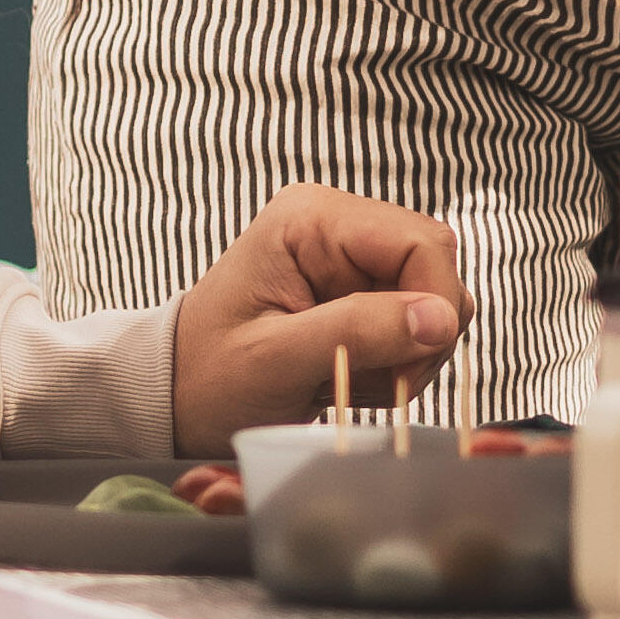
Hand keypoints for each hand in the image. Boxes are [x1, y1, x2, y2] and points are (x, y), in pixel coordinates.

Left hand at [175, 188, 468, 438]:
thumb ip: (356, 331)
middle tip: (373, 380)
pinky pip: (418, 326)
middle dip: (419, 336)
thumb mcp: (274, 358)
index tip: (409, 365)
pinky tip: (350, 377)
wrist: (179, 398)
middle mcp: (339, 228)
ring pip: (435, 302)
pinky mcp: (363, 295)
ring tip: (346, 380)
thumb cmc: (208, 376)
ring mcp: (354, 262)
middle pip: (435, 269)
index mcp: (312, 219)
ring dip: (407, 356)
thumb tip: (440, 320)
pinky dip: (398, 364)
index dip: (433, 303)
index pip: (420, 242)